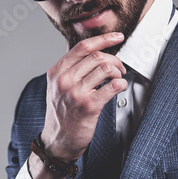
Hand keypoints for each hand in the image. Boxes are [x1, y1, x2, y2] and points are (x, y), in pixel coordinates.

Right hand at [41, 32, 127, 161]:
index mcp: (57, 72)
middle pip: (97, 56)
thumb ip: (68, 67)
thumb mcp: (56, 87)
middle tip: (119, 68)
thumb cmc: (61, 115)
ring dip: (118, 72)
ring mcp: (75, 93)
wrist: (58, 141)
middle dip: (114, 60)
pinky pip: (112, 86)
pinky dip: (121, 84)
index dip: (103, 39)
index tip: (117, 37)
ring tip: (118, 79)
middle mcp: (64, 80)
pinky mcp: (88, 106)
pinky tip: (119, 88)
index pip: (82, 47)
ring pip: (106, 69)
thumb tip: (80, 47)